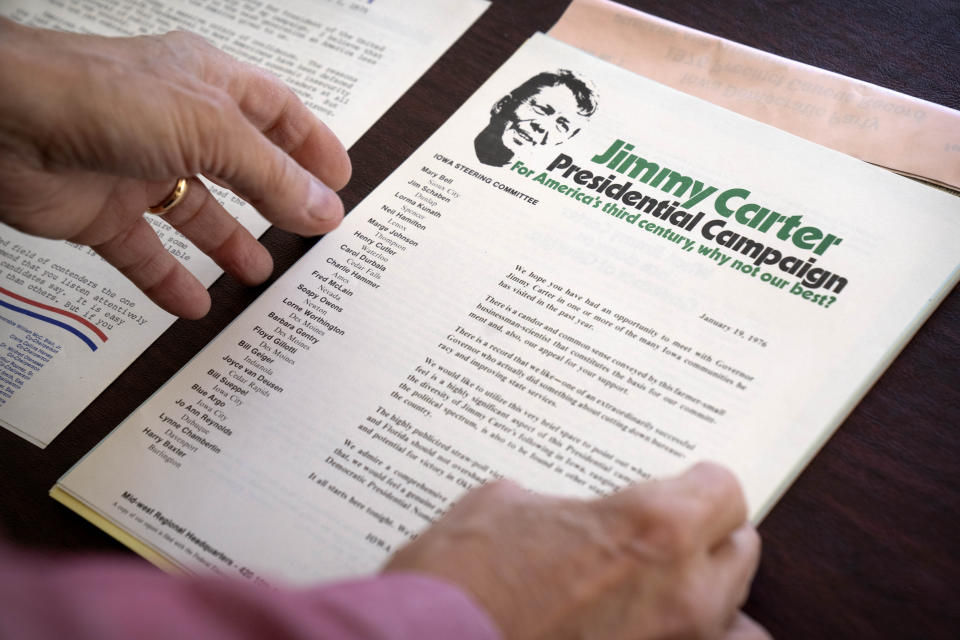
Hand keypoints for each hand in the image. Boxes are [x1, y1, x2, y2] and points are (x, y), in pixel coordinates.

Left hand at [0, 18, 350, 317]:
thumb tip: (326, 210)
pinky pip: (145, 253)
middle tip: (311, 233)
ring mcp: (138, 168)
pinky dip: (169, 281)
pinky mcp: (102, 211)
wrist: (0, 124)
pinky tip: (194, 305)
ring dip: (229, 245)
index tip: (340, 180)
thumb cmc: (99, 97)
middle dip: (277, 200)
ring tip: (259, 274)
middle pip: (241, 167)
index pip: (276, 112)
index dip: (311, 144)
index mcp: (208, 85)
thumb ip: (273, 177)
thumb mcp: (211, 132)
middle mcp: (176, 124)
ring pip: (196, 213)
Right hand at [385, 462, 768, 639]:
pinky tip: (660, 631)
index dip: (702, 485)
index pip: (724, 493)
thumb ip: (555, 507)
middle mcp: (682, 593)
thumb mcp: (501, 506)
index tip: (690, 486)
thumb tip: (556, 515)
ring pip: (739, 619)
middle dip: (710, 538)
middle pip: (740, 552)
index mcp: (652, 528)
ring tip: (676, 589)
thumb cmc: (460, 580)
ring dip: (713, 598)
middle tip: (676, 534)